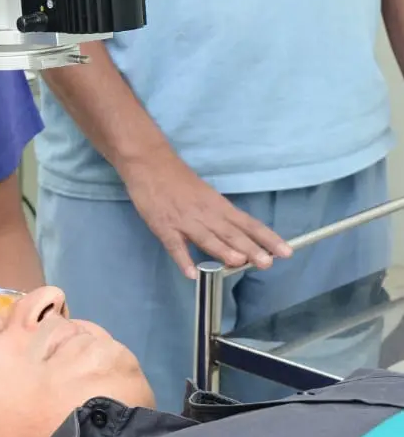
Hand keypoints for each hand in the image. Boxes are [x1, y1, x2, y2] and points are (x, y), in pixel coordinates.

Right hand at [121, 148, 291, 279]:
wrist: (150, 163)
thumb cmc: (180, 180)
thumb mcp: (206, 195)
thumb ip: (220, 218)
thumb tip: (239, 241)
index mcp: (218, 206)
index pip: (248, 224)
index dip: (267, 238)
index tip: (286, 251)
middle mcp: (206, 214)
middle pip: (231, 233)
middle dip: (250, 248)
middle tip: (267, 263)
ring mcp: (184, 221)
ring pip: (207, 237)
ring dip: (222, 251)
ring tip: (238, 264)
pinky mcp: (163, 226)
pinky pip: (174, 245)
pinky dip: (183, 259)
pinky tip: (191, 273)